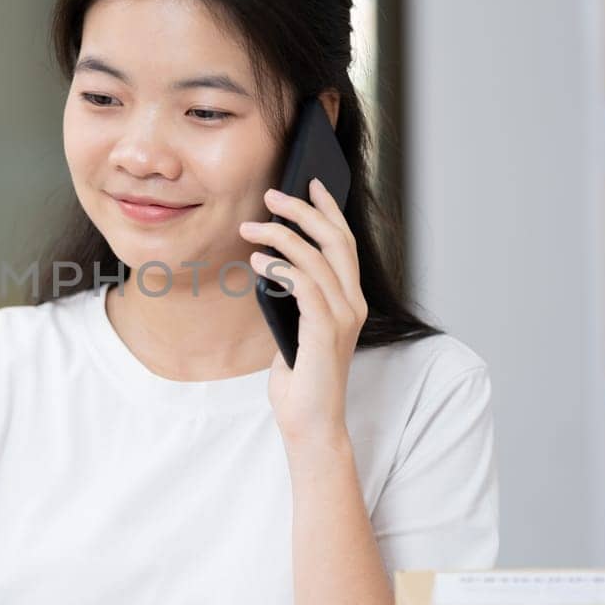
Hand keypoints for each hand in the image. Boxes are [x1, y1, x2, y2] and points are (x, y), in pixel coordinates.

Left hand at [238, 180, 366, 453]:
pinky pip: (304, 285)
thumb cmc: (300, 380)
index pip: (344, 242)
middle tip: (273, 193)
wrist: (309, 422)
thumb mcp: (296, 329)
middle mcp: (353, 303)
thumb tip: (272, 266)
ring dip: (281, 236)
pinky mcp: (325, 330)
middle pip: (336, 240)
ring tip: (251, 226)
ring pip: (317, 257)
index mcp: (350, 300)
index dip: (328, 209)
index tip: (310, 183)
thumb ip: (295, 299)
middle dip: (304, 210)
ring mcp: (343, 317)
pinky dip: (280, 267)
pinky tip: (257, 261)